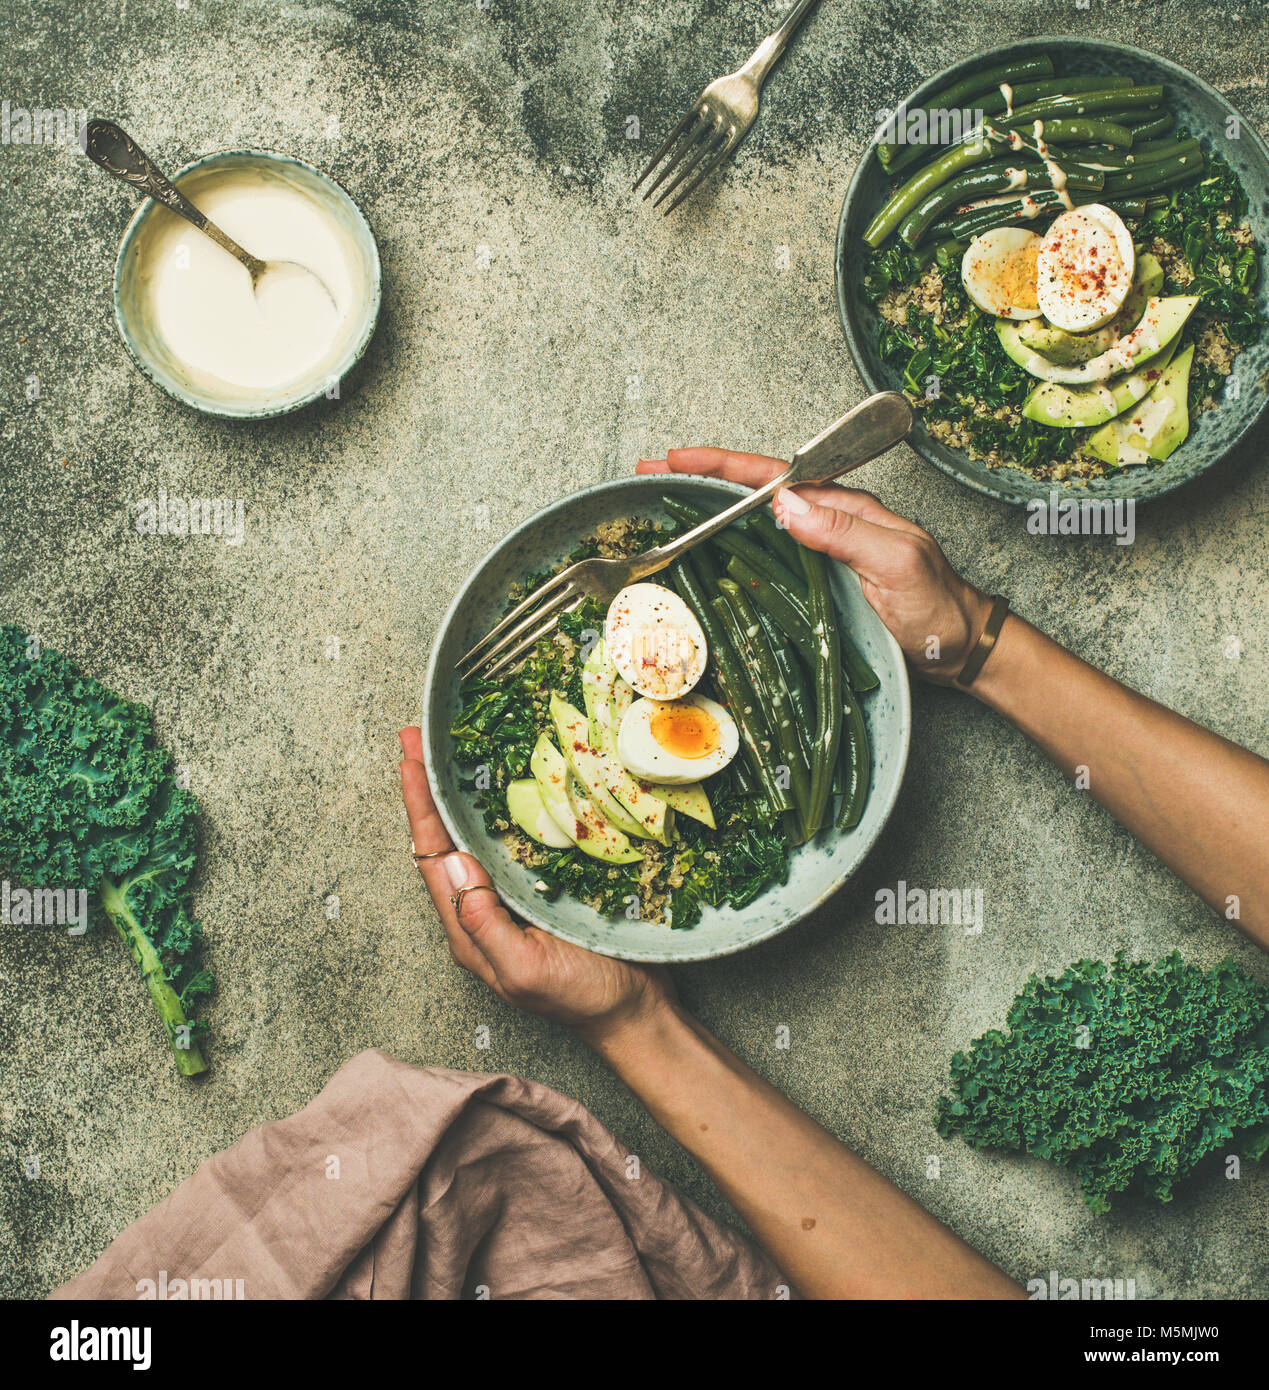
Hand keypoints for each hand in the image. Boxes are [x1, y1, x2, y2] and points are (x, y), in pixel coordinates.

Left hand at [397, 728, 674, 1041]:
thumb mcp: (526, 969)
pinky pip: (515, 840)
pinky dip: (505, 806)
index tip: (408, 758)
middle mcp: (482, 909)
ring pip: (476, 835)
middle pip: (445, 839)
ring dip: (461, 792)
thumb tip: (451, 861)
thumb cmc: (584, 998)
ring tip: (448, 749)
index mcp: (468, 929)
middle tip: (416, 737)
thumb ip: (483, 922)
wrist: (636, 1014)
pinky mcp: (545, 887)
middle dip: (429, 788)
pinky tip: (509, 781)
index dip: (419, 805)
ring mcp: (513, 897)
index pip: (432, 856)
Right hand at [637, 448, 993, 684]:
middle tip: (649, 474)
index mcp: (843, 507)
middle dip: (701, 479)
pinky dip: (727, 548)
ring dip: (707, 511)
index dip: (724, 465)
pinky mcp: (812, 585)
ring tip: (662, 505)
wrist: (960, 649)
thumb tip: (784, 502)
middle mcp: (825, 523)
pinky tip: (703, 553)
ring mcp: (817, 554)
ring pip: (752, 523)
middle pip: (753, 493)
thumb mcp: (897, 562)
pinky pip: (761, 558)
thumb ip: (845, 531)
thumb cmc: (937, 607)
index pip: (774, 476)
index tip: (679, 458)